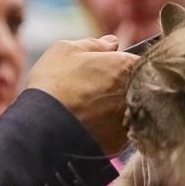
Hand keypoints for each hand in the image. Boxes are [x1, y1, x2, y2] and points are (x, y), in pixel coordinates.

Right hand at [25, 37, 135, 154]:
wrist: (43, 129)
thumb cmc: (53, 84)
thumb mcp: (66, 51)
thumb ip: (95, 44)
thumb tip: (112, 43)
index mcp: (126, 66)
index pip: (141, 61)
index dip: (126, 66)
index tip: (111, 70)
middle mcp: (136, 93)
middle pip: (139, 87)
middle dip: (122, 87)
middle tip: (96, 92)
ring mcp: (131, 119)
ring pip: (130, 110)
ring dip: (115, 108)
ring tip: (89, 111)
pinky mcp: (122, 142)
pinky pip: (120, 132)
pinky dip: (108, 129)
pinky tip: (89, 127)